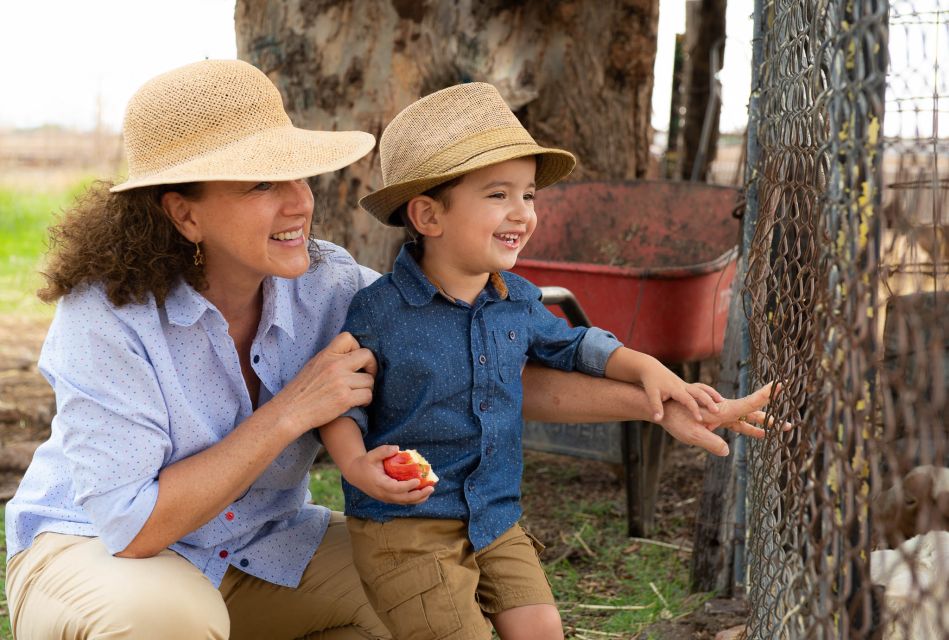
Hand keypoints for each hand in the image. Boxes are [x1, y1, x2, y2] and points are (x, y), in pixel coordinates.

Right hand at [272, 332, 376, 434]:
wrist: (290, 412)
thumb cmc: (301, 392)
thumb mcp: (313, 366)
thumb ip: (330, 360)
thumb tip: (351, 356)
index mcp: (326, 355)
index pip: (349, 337)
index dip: (357, 347)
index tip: (355, 361)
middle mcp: (335, 366)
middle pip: (367, 355)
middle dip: (371, 366)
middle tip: (366, 376)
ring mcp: (340, 382)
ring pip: (370, 380)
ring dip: (367, 388)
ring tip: (358, 393)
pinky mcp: (344, 399)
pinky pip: (368, 395)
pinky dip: (366, 400)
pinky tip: (359, 403)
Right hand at [340, 444, 434, 504]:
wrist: (356, 474)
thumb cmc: (365, 463)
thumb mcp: (372, 454)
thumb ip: (383, 451)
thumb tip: (397, 448)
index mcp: (379, 484)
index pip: (395, 488)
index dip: (407, 486)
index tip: (418, 480)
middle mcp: (383, 494)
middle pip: (403, 499)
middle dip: (418, 495)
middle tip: (431, 488)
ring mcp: (386, 498)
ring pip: (404, 502)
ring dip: (418, 498)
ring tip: (430, 491)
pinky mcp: (389, 498)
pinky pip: (402, 501)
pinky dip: (413, 499)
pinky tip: (423, 493)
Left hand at [637, 355, 721, 421]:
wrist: (651, 369)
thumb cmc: (651, 383)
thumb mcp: (652, 395)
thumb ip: (656, 407)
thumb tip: (658, 419)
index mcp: (676, 389)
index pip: (687, 400)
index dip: (694, 410)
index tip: (700, 420)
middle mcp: (684, 386)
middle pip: (699, 393)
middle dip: (708, 402)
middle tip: (718, 412)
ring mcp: (686, 385)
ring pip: (703, 388)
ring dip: (713, 394)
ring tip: (723, 402)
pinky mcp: (687, 385)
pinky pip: (701, 388)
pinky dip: (709, 392)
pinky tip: (715, 398)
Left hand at [658, 382, 788, 455]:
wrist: (663, 409)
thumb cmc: (676, 420)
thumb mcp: (693, 435)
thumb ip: (710, 442)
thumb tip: (726, 452)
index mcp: (723, 412)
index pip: (749, 404)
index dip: (765, 396)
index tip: (779, 385)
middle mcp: (724, 410)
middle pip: (752, 412)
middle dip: (770, 418)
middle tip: (788, 424)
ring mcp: (720, 414)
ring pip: (745, 418)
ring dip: (760, 424)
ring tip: (775, 430)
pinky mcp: (714, 418)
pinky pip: (735, 422)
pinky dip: (747, 426)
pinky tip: (756, 433)